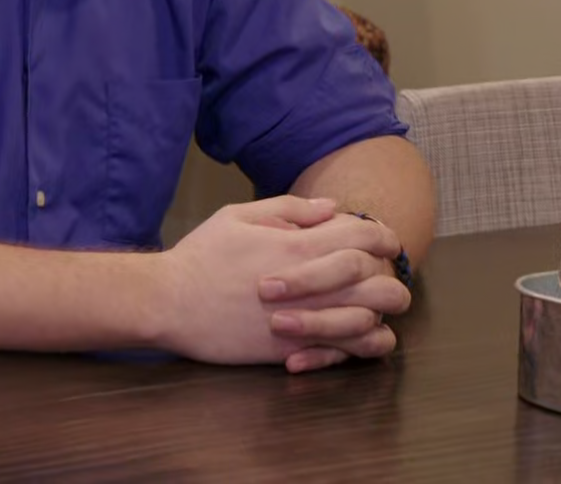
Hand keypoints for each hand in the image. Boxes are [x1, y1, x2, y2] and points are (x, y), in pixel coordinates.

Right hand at [153, 195, 401, 368]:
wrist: (169, 303)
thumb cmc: (200, 257)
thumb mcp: (236, 216)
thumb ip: (288, 209)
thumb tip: (331, 207)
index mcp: (299, 246)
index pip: (366, 236)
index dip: (384, 236)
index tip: (383, 240)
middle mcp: (312, 285)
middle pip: (383, 284)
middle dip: (391, 278)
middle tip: (379, 277)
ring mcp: (306, 321)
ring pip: (374, 324)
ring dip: (377, 315)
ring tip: (366, 309)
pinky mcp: (295, 351)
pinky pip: (346, 354)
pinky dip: (355, 346)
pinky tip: (345, 337)